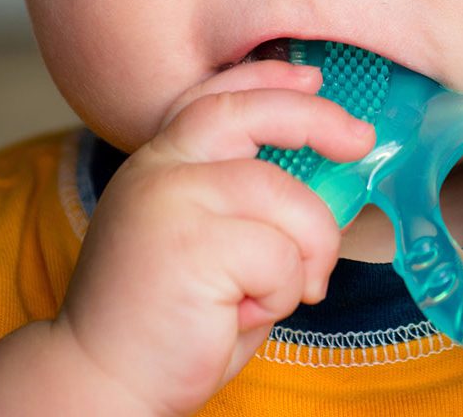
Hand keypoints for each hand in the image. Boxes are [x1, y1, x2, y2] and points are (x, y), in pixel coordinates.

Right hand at [53, 60, 374, 415]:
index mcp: (161, 162)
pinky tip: (245, 314)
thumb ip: (247, 199)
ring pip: (286, 196)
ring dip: (308, 248)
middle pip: (250, 113)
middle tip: (360, 140)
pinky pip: (280, 254)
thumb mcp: (209, 238)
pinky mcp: (190, 246)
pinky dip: (284, 290)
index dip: (267, 78)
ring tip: (284, 290)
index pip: (216, 96)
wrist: (101, 385)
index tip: (312, 78)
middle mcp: (159, 169)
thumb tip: (325, 168)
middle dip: (316, 119)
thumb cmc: (173, 317)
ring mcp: (170, 202)